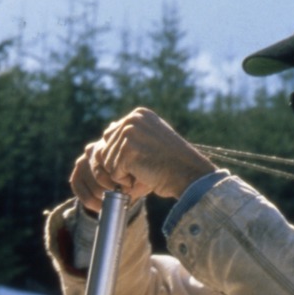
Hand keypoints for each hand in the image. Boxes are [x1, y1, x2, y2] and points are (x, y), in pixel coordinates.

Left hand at [70, 108, 214, 211]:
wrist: (187, 173)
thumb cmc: (172, 162)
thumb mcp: (151, 138)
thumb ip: (132, 133)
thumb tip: (107, 130)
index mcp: (138, 114)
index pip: (111, 135)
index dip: (121, 154)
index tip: (142, 159)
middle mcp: (132, 119)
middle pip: (106, 148)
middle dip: (120, 165)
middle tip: (143, 167)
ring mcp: (129, 132)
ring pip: (108, 161)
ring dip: (123, 173)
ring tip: (145, 170)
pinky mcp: (127, 149)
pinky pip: (113, 172)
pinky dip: (125, 180)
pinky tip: (143, 175)